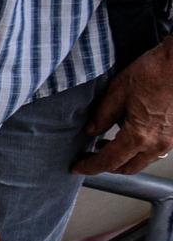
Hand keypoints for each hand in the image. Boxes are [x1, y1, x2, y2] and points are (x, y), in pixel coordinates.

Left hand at [74, 38, 172, 175]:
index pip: (109, 161)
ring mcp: (170, 142)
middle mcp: (157, 144)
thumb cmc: (152, 73)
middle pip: (128, 168)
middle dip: (107, 166)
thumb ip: (102, 116)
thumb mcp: (117, 92)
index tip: (77, 168)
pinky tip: (128, 136)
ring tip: (105, 145)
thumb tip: (91, 131)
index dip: (91, 166)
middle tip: (89, 156)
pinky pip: (155, 152)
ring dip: (124, 159)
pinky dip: (139, 150)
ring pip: (143, 161)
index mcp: (139, 136)